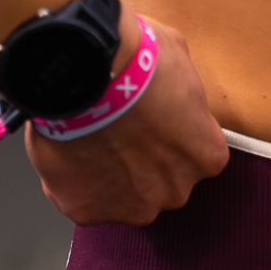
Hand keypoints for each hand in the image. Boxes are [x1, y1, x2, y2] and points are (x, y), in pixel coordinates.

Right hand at [23, 18, 227, 225]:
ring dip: (108, 175)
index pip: (195, 154)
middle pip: (160, 182)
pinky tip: (66, 151)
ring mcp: (130, 206)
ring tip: (88, 139)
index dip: (169, 134)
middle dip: (141, 161)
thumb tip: (171, 86)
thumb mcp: (178, 59)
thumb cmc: (134, 63)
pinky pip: (82, 200)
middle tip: (117, 128)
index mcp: (204, 156)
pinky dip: (73, 182)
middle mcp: (174, 190)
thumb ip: (183, 90)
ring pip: (121, 197)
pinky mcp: (87, 211)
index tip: (150, 119)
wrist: (83, 73)